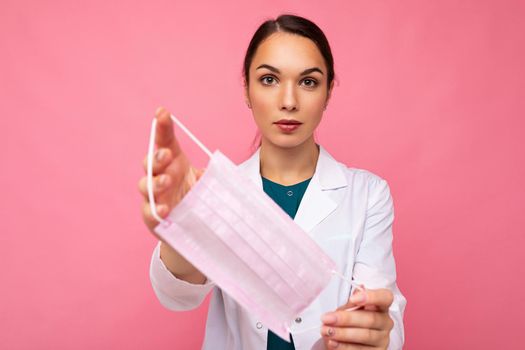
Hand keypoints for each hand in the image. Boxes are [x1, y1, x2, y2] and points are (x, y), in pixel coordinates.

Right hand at [138, 106, 203, 232]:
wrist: (192, 222)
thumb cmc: (197, 195)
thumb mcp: (209, 180)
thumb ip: (214, 172)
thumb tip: (220, 168)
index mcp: (173, 161)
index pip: (164, 140)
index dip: (162, 126)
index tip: (162, 112)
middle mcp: (160, 175)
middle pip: (151, 161)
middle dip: (157, 156)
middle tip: (167, 154)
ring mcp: (155, 196)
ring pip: (146, 185)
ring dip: (156, 182)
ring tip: (167, 181)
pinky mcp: (153, 216)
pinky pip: (149, 212)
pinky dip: (155, 210)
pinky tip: (164, 209)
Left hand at [320, 288, 393, 348]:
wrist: (348, 339)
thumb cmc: (350, 318)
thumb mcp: (349, 308)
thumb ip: (352, 302)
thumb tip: (356, 293)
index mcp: (381, 305)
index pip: (385, 297)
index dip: (371, 297)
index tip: (353, 298)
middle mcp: (385, 322)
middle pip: (371, 319)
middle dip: (346, 319)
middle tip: (326, 318)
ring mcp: (382, 339)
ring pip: (365, 335)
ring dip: (343, 333)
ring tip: (326, 330)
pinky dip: (344, 346)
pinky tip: (332, 342)